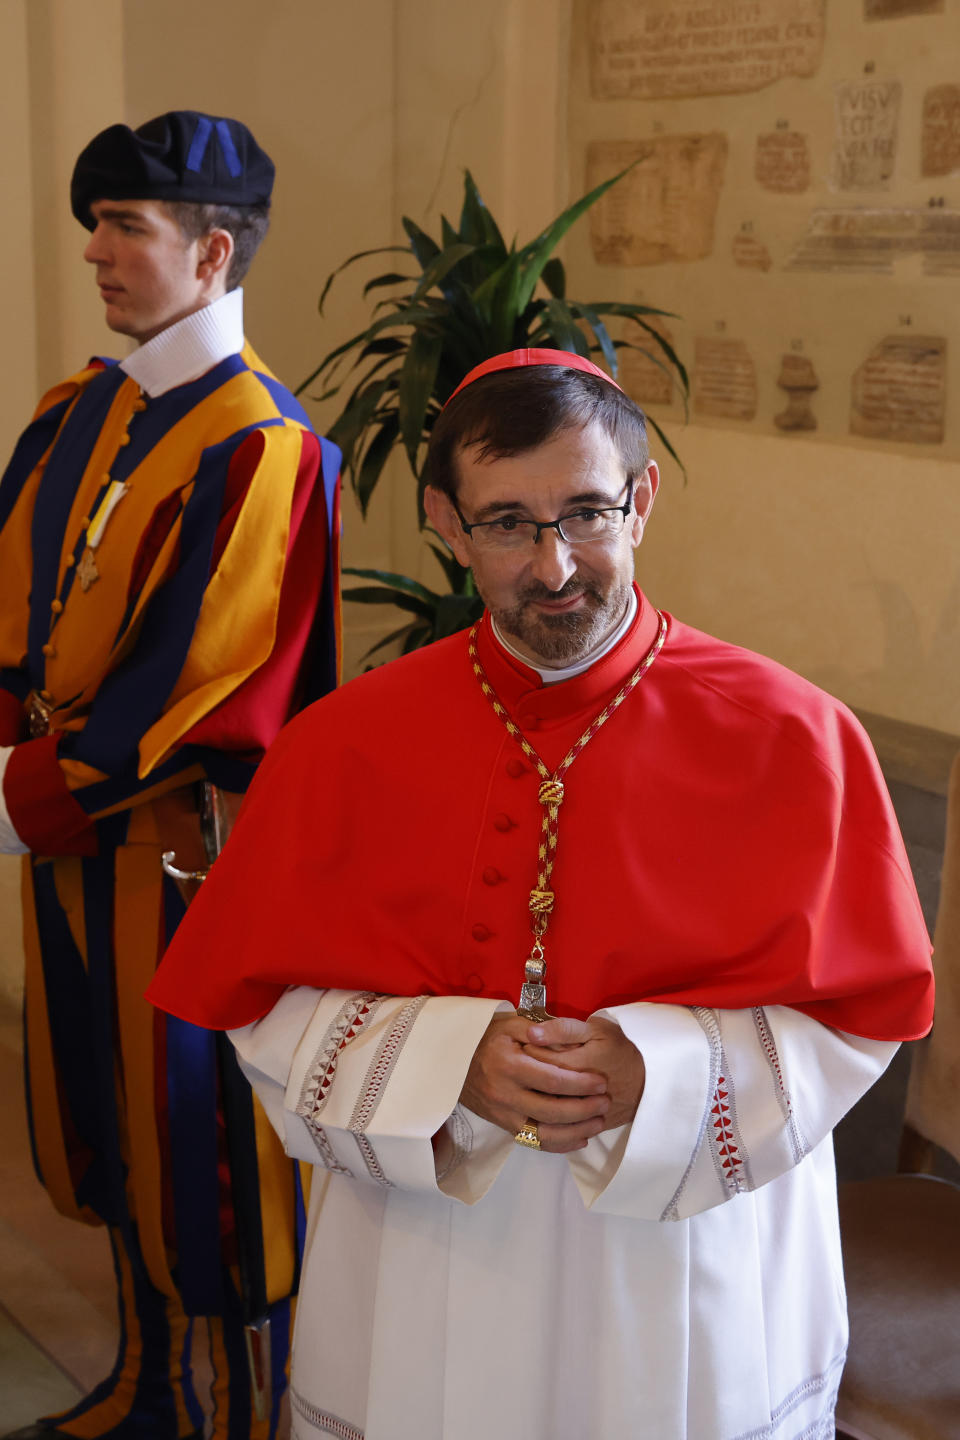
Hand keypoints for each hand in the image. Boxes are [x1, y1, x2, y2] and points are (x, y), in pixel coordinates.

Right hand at [460, 1012, 610, 1152]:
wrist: (452, 1061)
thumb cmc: (487, 1038)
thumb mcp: (509, 1024)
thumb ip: (539, 1030)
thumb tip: (566, 1039)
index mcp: (509, 1066)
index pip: (552, 1080)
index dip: (580, 1083)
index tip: (601, 1082)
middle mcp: (505, 1094)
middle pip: (552, 1110)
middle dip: (584, 1109)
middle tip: (606, 1103)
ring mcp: (503, 1114)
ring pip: (544, 1133)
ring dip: (575, 1131)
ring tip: (599, 1123)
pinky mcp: (503, 1126)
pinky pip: (533, 1142)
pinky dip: (558, 1145)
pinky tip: (579, 1139)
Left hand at [523, 1016, 645, 1132]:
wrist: (653, 1074)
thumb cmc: (622, 1046)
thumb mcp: (597, 1029)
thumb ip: (563, 1029)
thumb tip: (532, 1033)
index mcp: (581, 1065)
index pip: (540, 1063)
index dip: (526, 1054)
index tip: (521, 1046)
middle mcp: (583, 1093)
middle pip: (542, 1091)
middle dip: (528, 1080)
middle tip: (521, 1068)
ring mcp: (589, 1113)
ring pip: (551, 1115)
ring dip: (536, 1103)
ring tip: (531, 1088)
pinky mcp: (594, 1126)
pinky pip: (566, 1131)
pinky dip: (552, 1123)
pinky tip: (543, 1111)